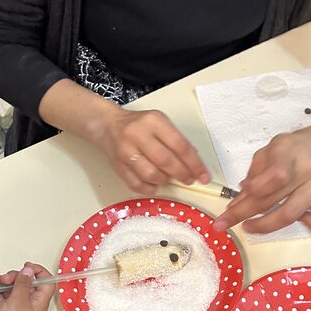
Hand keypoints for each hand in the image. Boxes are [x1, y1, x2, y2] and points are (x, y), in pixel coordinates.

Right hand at [0, 264, 54, 310]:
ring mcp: (15, 305)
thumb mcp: (18, 301)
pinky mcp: (3, 308)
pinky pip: (0, 292)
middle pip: (25, 281)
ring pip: (11, 285)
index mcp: (39, 301)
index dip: (39, 272)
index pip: (46, 281)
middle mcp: (29, 302)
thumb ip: (23, 283)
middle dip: (14, 276)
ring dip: (1, 281)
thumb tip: (29, 271)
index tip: (27, 267)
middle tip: (6, 280)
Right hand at [89, 104, 209, 194]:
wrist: (107, 125)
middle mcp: (138, 134)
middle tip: (189, 180)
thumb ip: (175, 140)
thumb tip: (193, 163)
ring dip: (164, 181)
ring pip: (151, 174)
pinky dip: (149, 188)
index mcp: (153, 121)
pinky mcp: (117, 165)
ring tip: (168, 179)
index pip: (180, 145)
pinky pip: (136, 183)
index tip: (203, 175)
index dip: (194, 164)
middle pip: (165, 161)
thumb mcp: (159, 123)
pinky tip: (155, 185)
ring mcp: (125, 151)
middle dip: (182, 174)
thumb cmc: (138, 125)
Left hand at [213, 100, 310, 235]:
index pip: (273, 177)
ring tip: (248, 227)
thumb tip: (240, 198)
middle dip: (244, 213)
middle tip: (224, 222)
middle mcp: (307, 172)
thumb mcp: (272, 148)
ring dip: (265, 226)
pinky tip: (300, 221)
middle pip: (274, 200)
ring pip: (291, 215)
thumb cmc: (298, 147)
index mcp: (291, 154)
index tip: (234, 200)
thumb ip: (255, 171)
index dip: (252, 191)